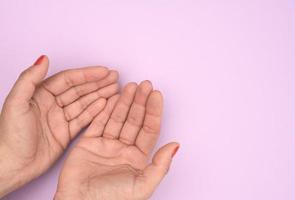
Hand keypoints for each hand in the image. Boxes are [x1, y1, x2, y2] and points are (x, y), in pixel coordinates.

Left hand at [0, 56, 118, 196]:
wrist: (11, 166)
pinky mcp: (66, 133)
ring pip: (84, 103)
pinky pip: (83, 119)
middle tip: (115, 77)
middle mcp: (52, 104)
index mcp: (40, 94)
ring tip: (115, 89)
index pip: (68, 80)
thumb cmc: (10, 136)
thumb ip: (29, 79)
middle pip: (79, 90)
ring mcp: (60, 119)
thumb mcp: (16, 103)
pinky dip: (95, 112)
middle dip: (98, 83)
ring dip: (100, 95)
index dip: (87, 74)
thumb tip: (44, 59)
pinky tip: (106, 104)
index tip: (103, 71)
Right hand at [55, 81, 178, 199]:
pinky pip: (98, 122)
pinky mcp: (89, 143)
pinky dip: (105, 110)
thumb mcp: (143, 185)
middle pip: (134, 120)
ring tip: (131, 86)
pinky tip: (113, 97)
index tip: (156, 94)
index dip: (153, 111)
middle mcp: (124, 149)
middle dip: (140, 102)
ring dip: (124, 102)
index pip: (149, 129)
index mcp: (138, 158)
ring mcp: (106, 145)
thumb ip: (160, 165)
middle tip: (144, 84)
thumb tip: (176, 145)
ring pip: (118, 118)